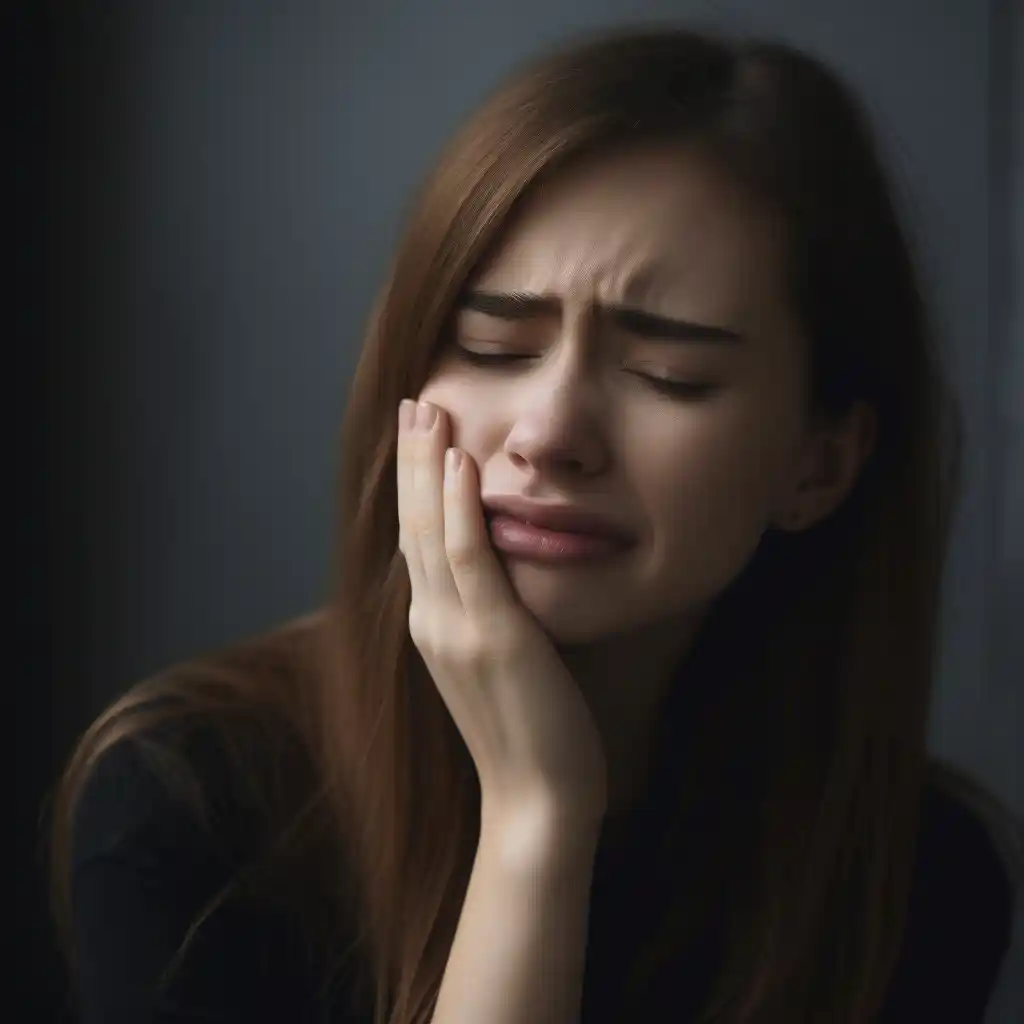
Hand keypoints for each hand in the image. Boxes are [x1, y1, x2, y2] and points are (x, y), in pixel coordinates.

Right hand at [397, 398, 607, 825]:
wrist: (536, 799)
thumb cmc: (526, 732)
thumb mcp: (496, 663)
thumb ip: (487, 616)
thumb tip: (497, 573)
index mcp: (434, 624)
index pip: (417, 539)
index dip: (414, 484)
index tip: (417, 435)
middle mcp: (433, 620)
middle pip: (413, 523)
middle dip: (412, 460)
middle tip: (412, 403)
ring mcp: (455, 628)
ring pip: (431, 530)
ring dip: (428, 466)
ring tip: (427, 411)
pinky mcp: (491, 636)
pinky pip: (469, 559)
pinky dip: (459, 508)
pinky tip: (459, 465)